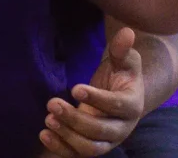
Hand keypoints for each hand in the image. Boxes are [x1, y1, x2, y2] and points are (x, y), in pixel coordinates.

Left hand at [40, 27, 144, 156]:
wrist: (120, 95)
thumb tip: (126, 32)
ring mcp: (107, 141)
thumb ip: (123, 49)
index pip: (117, 106)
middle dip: (75, 119)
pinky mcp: (92, 147)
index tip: (75, 88)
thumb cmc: (121, 74)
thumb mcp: (124, 60)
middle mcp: (122, 128)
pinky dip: (60, 148)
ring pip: (89, 147)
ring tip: (48, 118)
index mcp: (133, 105)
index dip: (97, 98)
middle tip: (52, 102)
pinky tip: (44, 134)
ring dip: (67, 135)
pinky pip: (77, 154)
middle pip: (100, 131)